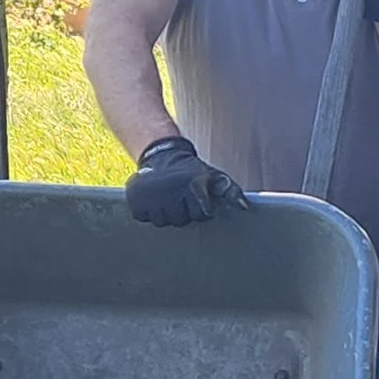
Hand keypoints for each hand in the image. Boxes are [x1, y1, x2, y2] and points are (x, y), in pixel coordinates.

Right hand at [125, 135, 244, 225]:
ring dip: (165, 214)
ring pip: (162, 221)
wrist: (162, 156)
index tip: (199, 200)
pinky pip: (143, 218)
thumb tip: (244, 207)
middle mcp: (171, 190)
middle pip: (181, 220)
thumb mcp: (215, 177)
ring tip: (167, 199)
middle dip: (183, 213)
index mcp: (193, 185)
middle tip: (181, 198)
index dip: (202, 210)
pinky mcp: (134, 199)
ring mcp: (151, 196)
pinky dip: (148, 213)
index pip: (202, 215)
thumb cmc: (193, 172)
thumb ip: (231, 191)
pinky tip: (154, 201)